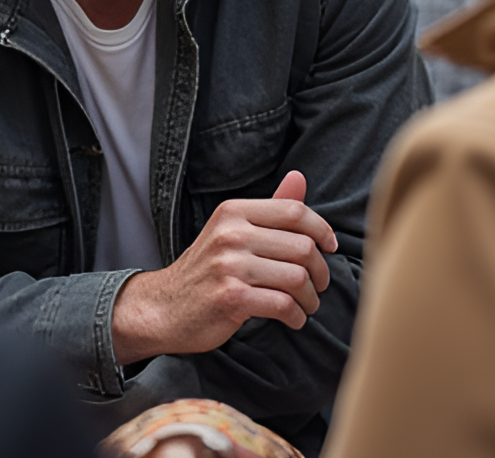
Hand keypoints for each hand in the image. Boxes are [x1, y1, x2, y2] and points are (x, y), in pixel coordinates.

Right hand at [111, 171, 337, 364]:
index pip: (294, 211)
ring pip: (298, 278)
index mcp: (233, 211)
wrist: (164, 306)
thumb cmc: (206, 268)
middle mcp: (231, 233)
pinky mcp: (231, 298)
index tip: (329, 247)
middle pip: (302, 246)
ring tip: (305, 304)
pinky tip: (292, 318)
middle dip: (320, 271)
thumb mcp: (232, 230)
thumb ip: (269, 208)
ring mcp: (230, 266)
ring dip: (311, 298)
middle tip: (317, 285)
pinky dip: (297, 316)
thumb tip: (299, 177)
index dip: (321, 229)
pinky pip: (284, 305)